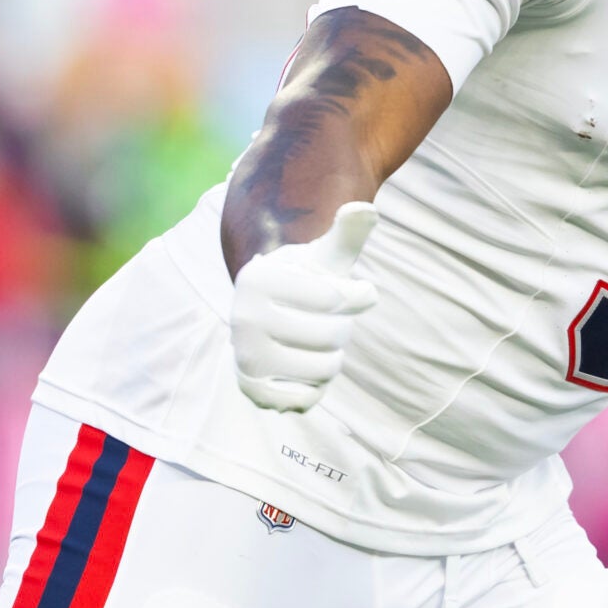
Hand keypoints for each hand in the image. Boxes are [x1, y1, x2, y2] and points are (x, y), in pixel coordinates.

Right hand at [230, 201, 379, 413]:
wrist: (271, 312)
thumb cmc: (308, 280)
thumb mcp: (327, 255)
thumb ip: (348, 232)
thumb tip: (365, 209)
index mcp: (259, 278)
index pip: (338, 298)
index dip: (356, 296)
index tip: (347, 291)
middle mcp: (242, 318)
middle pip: (333, 335)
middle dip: (342, 327)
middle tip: (325, 319)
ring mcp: (245, 356)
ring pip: (325, 369)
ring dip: (332, 357)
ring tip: (314, 341)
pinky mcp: (252, 390)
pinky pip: (309, 398)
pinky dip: (317, 386)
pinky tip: (302, 365)